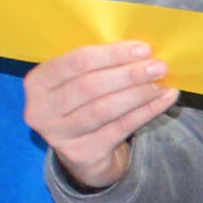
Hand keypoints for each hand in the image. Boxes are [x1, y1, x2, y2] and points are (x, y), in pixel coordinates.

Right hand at [25, 41, 173, 190]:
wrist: (83, 151)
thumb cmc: (84, 103)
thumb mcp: (79, 81)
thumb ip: (100, 65)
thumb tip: (142, 51)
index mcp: (38, 81)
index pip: (76, 62)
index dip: (112, 54)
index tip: (143, 49)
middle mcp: (41, 109)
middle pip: (91, 86)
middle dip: (129, 74)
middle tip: (158, 66)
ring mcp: (59, 135)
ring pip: (105, 109)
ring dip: (138, 94)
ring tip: (161, 83)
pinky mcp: (82, 153)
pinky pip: (120, 128)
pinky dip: (145, 112)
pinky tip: (164, 100)